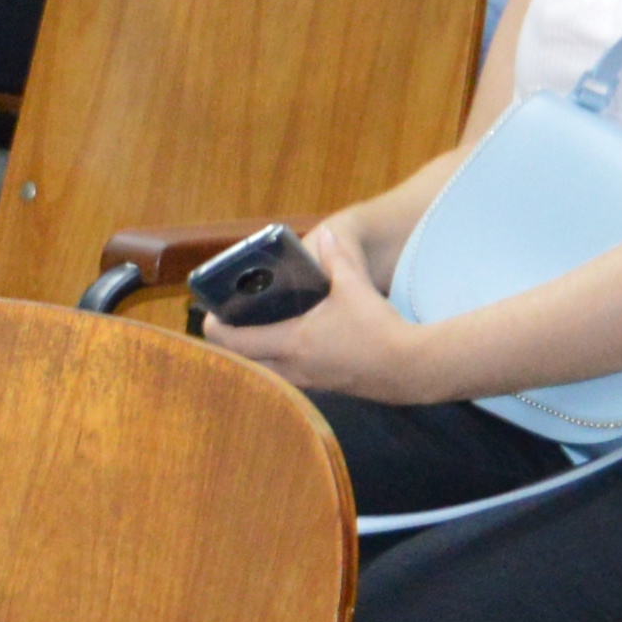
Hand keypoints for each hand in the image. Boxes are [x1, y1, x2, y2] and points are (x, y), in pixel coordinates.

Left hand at [191, 223, 421, 400]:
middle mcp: (293, 367)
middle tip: (228, 321)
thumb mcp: (355, 287)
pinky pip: (286, 378)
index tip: (209, 311)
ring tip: (253, 331)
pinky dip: (276, 363)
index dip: (215, 326)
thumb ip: (337, 258)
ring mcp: (307, 382)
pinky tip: (287, 346)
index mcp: (292, 342)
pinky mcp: (323, 388)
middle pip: (242, 362)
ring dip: (253, 356)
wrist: (412, 369)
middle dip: (230, 343)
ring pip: (264, 373)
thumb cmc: (380, 329)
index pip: (234, 341)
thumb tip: (326, 234)